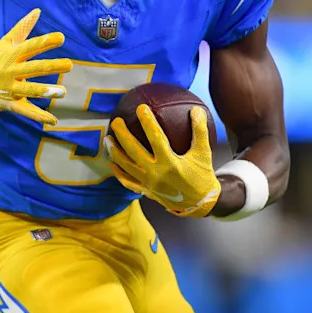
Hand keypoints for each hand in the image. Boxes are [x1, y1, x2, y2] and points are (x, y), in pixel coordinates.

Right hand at [0, 8, 71, 124]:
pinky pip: (25, 110)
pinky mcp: (9, 104)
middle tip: (69, 65)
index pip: (29, 46)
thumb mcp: (5, 43)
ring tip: (63, 92)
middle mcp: (10, 71)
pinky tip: (53, 120)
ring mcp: (9, 88)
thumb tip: (38, 10)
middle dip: (50, 66)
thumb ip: (22, 28)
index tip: (61, 38)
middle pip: (32, 68)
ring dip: (45, 91)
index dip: (44, 42)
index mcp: (11, 55)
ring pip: (29, 90)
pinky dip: (39, 116)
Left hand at [106, 106, 220, 217]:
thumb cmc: (202, 175)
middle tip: (115, 121)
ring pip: (126, 166)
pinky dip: (118, 171)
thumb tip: (196, 109)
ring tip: (106, 138)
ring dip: (114, 152)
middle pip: (134, 151)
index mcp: (171, 163)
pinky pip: (127, 181)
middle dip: (122, 135)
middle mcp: (157, 174)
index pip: (156, 138)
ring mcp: (149, 184)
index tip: (141, 108)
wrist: (200, 204)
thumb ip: (200, 131)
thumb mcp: (204, 153)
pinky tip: (111, 162)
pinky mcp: (146, 191)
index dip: (148, 122)